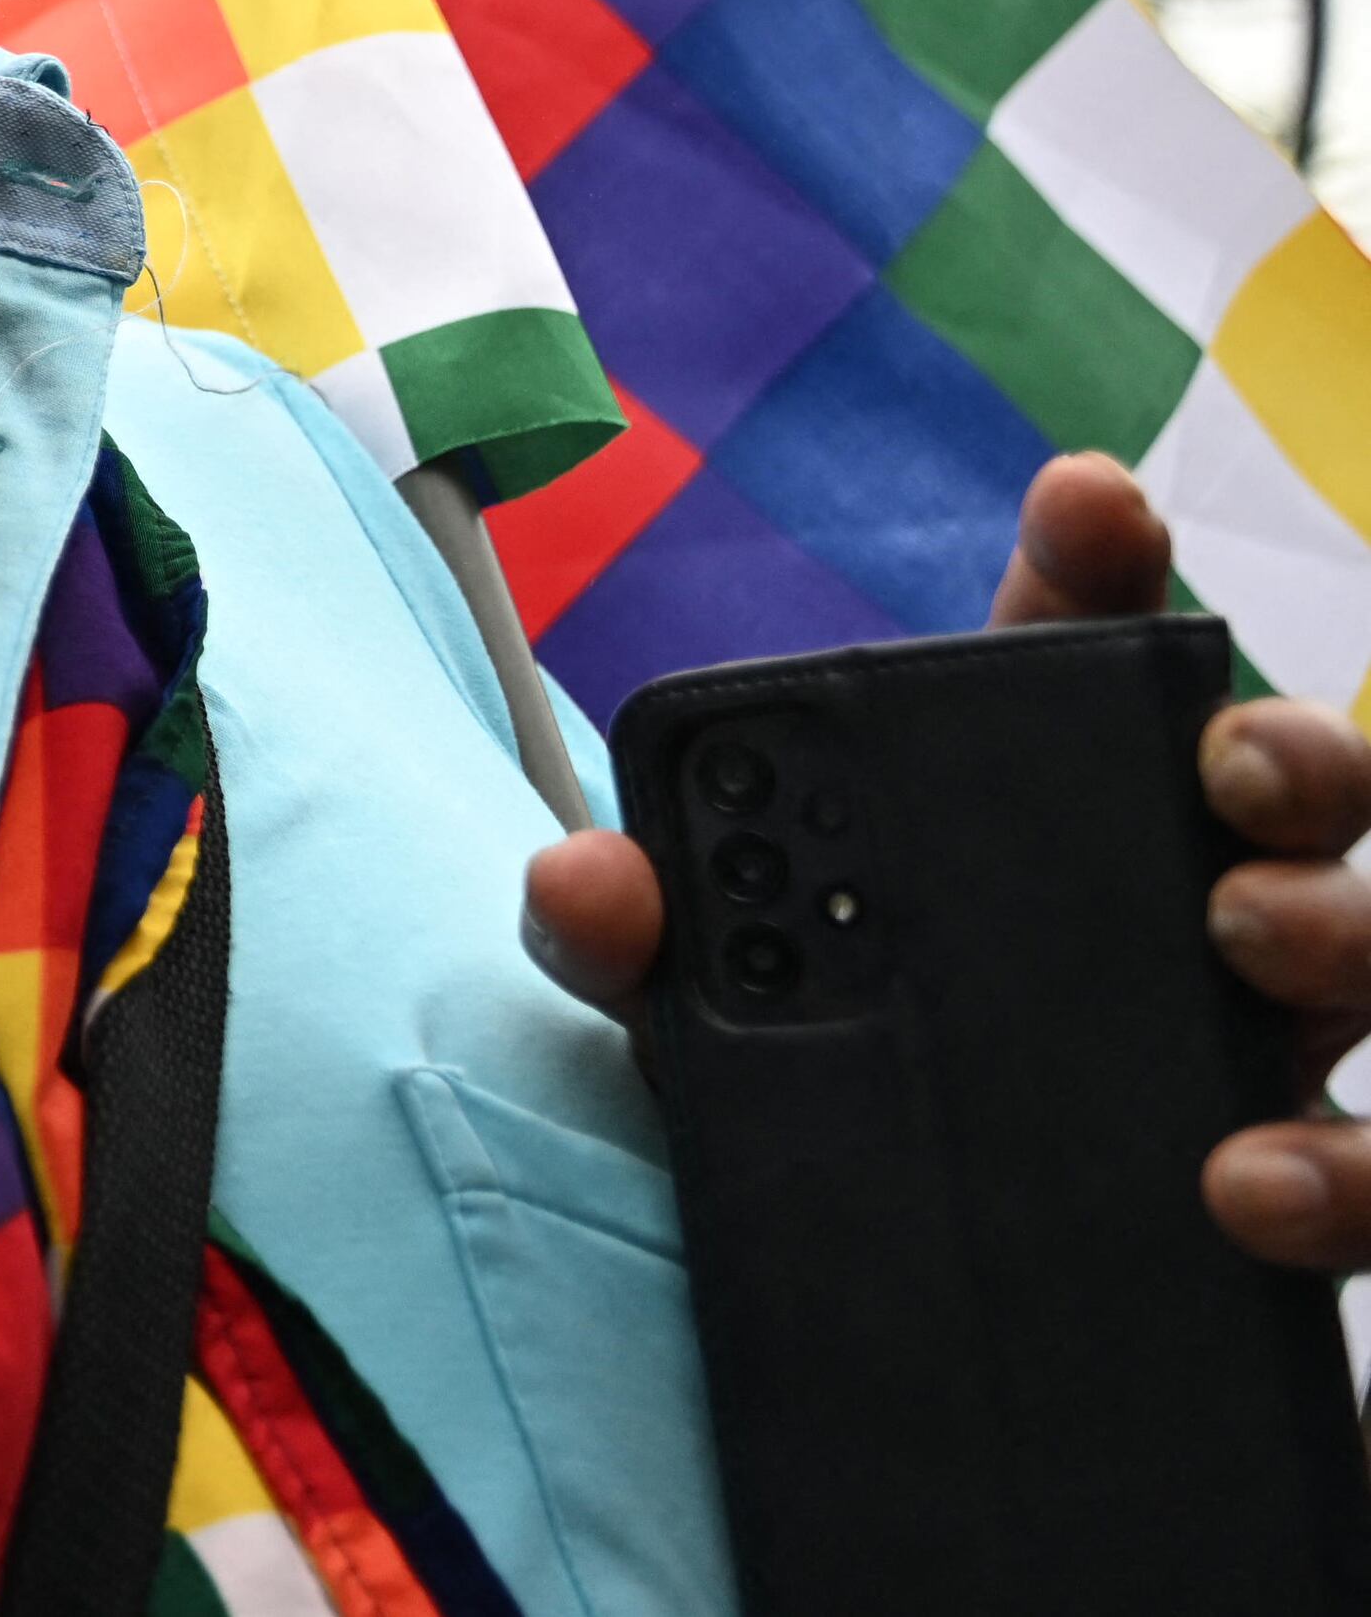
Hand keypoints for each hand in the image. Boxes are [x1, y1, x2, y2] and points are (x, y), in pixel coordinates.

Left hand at [518, 452, 1370, 1269]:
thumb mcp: (707, 1047)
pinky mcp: (1318, 1207)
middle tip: (1219, 768)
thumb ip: (634, 954)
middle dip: (1290, 742)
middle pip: (1299, 786)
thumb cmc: (823, 1149)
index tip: (1089, 500)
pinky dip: (1350, 1177)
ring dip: (1347, 935)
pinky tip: (1256, 1191)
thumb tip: (592, 880)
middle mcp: (1190, 921)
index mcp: (1035, 835)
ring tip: (1243, 956)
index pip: (1083, 658)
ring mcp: (1278, 1062)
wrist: (911, 1387)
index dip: (1096, 568)